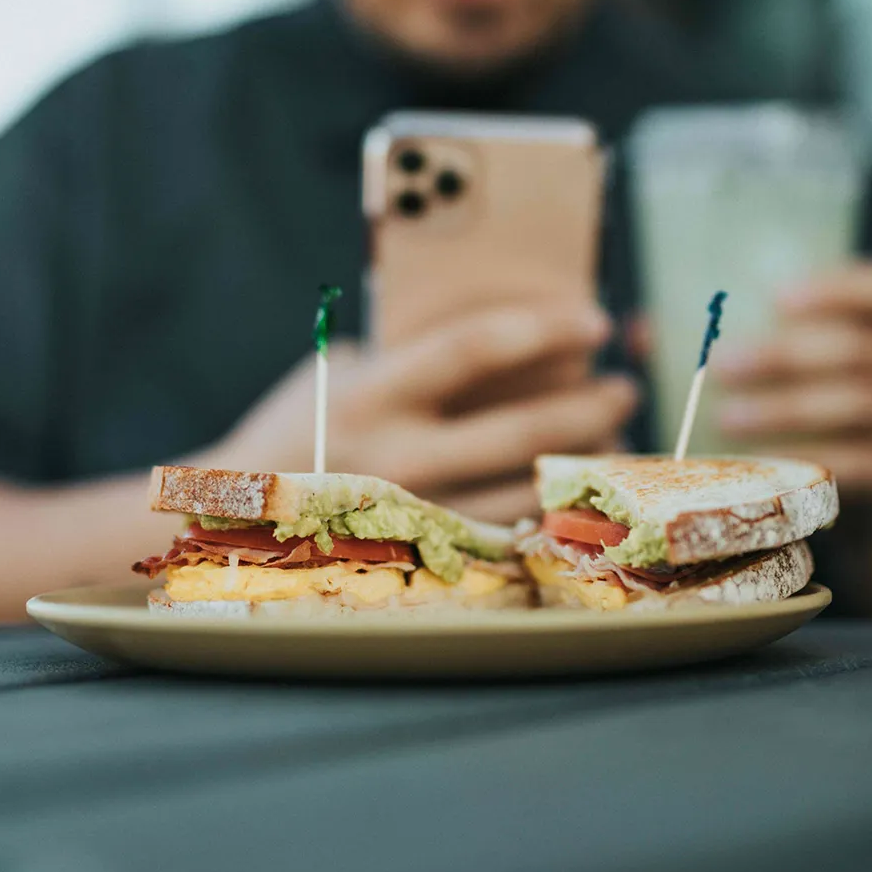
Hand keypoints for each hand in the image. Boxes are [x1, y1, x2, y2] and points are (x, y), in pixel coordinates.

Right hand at [202, 305, 637, 523]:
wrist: (246, 514)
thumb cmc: (303, 424)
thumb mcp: (343, 369)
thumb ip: (412, 350)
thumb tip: (510, 333)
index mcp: (370, 396)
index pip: (471, 349)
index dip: (542, 330)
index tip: (594, 320)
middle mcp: (396, 459)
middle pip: (520, 428)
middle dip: (588, 403)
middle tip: (625, 384)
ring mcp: (416, 514)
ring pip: (527, 486)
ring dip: (586, 458)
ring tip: (616, 432)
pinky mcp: (429, 552)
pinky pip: (512, 529)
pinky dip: (556, 504)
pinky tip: (581, 484)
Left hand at [712, 261, 871, 506]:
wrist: (863, 497)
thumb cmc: (804, 413)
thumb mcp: (782, 374)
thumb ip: (725, 341)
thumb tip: (640, 331)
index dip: (836, 287)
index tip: (776, 296)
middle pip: (855, 348)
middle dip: (784, 355)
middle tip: (721, 364)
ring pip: (854, 403)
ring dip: (784, 409)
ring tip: (726, 419)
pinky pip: (856, 461)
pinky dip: (805, 458)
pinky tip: (761, 462)